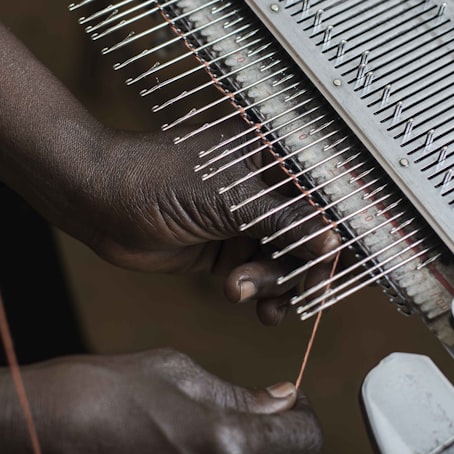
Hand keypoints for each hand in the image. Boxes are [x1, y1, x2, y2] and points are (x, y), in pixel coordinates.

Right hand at [0, 349, 322, 453]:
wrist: (33, 437)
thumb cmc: (95, 395)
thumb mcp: (176, 371)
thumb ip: (237, 393)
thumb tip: (279, 401)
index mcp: (226, 445)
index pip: (305, 441)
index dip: (301, 414)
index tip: (285, 398)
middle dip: (278, 436)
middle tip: (253, 407)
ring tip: (213, 427)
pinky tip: (189, 449)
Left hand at [42, 124, 338, 324]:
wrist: (95, 201)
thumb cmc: (155, 178)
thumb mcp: (227, 199)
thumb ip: (285, 220)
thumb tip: (335, 243)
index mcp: (273, 151)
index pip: (329, 189)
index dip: (348, 224)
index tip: (358, 259)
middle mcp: (268, 183)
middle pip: (316, 231)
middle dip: (308, 265)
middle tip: (305, 292)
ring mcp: (249, 217)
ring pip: (290, 259)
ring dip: (276, 283)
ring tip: (242, 291)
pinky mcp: (230, 247)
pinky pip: (264, 276)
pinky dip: (261, 293)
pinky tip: (246, 301)